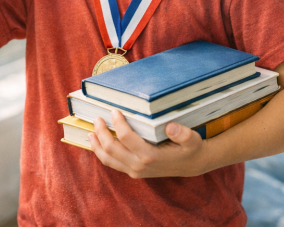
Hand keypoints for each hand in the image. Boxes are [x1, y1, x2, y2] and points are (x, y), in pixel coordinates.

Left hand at [89, 111, 208, 177]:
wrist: (192, 165)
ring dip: (97, 145)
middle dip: (102, 132)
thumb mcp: (192, 139)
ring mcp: (135, 170)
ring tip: (91, 132)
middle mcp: (139, 165)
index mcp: (150, 156)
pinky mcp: (133, 172)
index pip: (126, 138)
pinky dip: (102, 154)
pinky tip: (98, 144)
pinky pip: (112, 164)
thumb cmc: (190, 148)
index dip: (118, 123)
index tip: (114, 111)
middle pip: (112, 149)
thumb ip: (183, 134)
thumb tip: (171, 127)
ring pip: (108, 159)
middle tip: (98, 118)